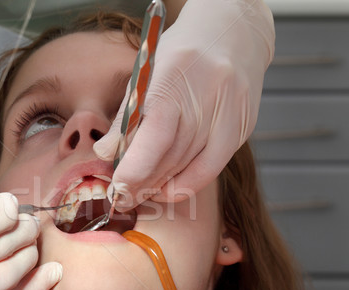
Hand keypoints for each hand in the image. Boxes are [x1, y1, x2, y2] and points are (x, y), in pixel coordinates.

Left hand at [94, 0, 273, 208]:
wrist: (234, 33)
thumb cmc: (180, 54)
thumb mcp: (146, 73)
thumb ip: (126, 115)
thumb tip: (105, 154)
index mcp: (175, 77)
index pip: (156, 134)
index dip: (136, 168)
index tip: (117, 188)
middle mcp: (209, 95)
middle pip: (172, 156)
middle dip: (143, 182)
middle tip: (122, 197)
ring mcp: (230, 113)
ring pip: (192, 165)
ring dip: (163, 185)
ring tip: (141, 194)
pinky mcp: (243, 127)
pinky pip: (213, 166)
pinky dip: (189, 182)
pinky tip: (169, 188)